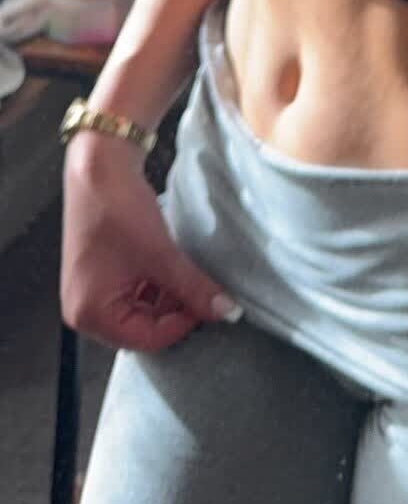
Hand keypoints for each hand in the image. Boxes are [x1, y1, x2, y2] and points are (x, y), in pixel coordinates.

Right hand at [61, 137, 242, 350]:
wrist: (100, 163)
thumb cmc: (119, 210)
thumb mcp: (162, 254)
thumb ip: (195, 288)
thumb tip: (227, 312)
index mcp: (90, 315)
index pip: (146, 340)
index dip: (182, 325)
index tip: (209, 305)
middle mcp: (84, 310)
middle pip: (142, 328)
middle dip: (175, 312)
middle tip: (203, 292)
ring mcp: (91, 291)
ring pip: (141, 309)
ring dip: (168, 297)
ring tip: (190, 275)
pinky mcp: (101, 273)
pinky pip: (134, 291)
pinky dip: (156, 284)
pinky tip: (174, 267)